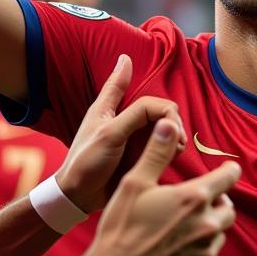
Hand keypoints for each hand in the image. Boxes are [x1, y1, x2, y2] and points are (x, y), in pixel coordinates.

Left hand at [56, 55, 184, 212]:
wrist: (78, 198)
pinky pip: (159, 146)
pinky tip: (171, 158)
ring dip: (174, 138)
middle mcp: (124, 119)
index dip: (167, 114)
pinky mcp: (136, 154)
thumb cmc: (87, 162)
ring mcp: (131, 137)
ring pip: (163, 129)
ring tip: (175, 152)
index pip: (152, 104)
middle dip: (174, 126)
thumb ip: (130, 107)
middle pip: (161, 113)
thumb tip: (126, 58)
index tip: (175, 131)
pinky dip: (169, 149)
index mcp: (113, 109)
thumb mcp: (110, 134)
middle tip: (178, 145)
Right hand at [90, 116, 240, 255]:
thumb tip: (168, 123)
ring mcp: (205, 254)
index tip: (228, 169)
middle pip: (228, 209)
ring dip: (207, 229)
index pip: (228, 178)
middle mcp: (207, 225)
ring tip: (183, 229)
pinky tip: (175, 253)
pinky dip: (197, 254)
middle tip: (199, 203)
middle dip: (218, 203)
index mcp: (194, 198)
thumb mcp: (135, 183)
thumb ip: (157, 153)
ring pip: (218, 235)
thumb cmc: (121, 227)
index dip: (229, 171)